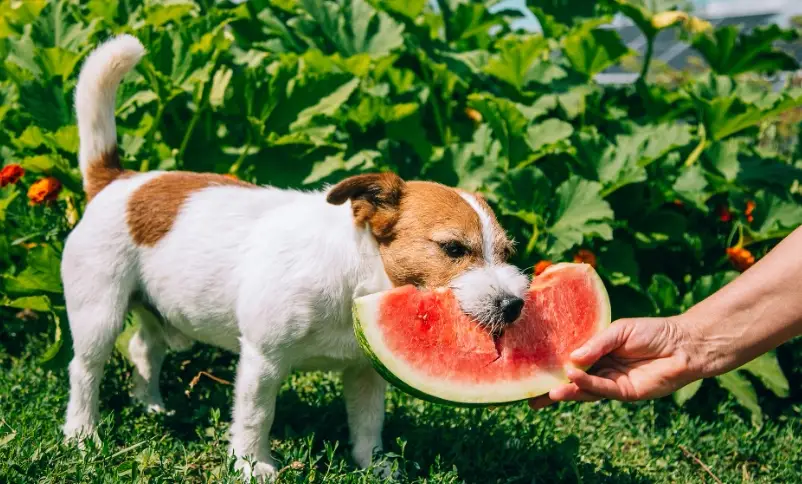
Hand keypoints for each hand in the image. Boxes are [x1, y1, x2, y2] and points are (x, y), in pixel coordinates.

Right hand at [529, 317, 700, 408]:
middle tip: (531, 397)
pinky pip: (601, 389)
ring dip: (567, 390)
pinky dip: (586, 384)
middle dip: (553, 389)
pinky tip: (572, 377)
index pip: (572, 361)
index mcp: (598, 352)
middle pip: (573, 381)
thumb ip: (596, 344)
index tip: (532, 370)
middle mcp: (602, 369)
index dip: (553, 367)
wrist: (684, 344)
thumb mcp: (619, 331)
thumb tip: (571, 358)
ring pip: (585, 389)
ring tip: (548, 391)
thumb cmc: (653, 332)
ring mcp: (613, 382)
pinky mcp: (626, 392)